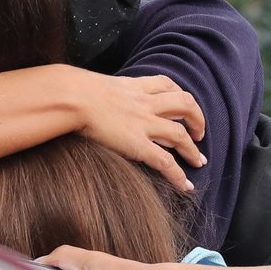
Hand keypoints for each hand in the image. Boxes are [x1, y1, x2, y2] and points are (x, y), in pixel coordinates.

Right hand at [72, 71, 205, 190]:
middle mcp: (145, 103)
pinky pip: (165, 161)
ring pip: (180, 134)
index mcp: (134, 86)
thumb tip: (93, 96)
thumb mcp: (94, 84)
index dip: (178, 95)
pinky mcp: (138, 144)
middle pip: (184, 104)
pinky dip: (178, 175)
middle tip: (198, 133)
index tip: (183, 106)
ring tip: (198, 160)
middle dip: (197, 118)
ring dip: (193, 149)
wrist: (72, 97)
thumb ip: (103, 91)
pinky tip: (185, 185)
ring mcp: (144, 123)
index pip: (166, 84)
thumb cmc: (73, 90)